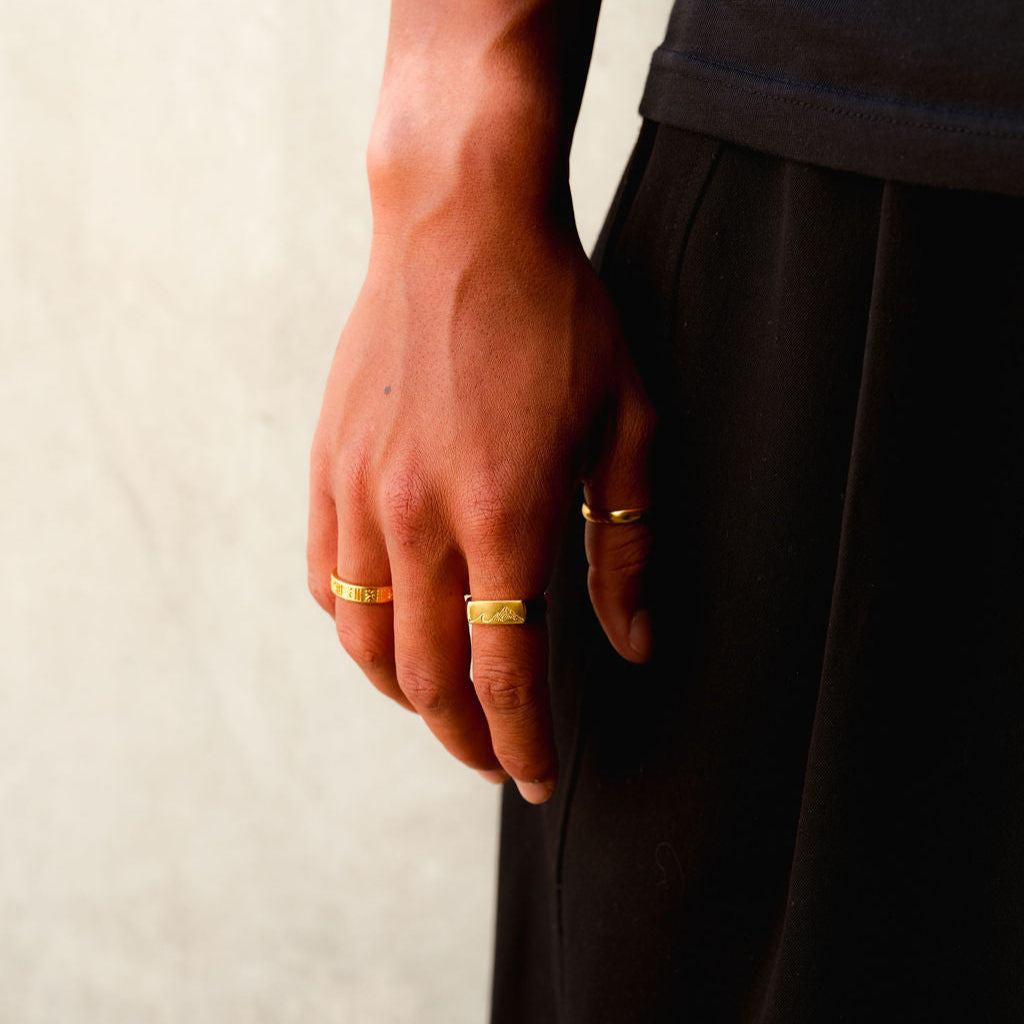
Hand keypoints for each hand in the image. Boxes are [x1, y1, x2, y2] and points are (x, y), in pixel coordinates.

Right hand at [307, 1, 652, 802]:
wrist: (461, 226)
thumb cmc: (558, 318)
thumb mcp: (627, 427)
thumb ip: (627, 549)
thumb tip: (635, 644)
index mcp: (504, 516)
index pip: (504, 675)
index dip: (524, 743)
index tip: (540, 777)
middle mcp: (418, 519)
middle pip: (427, 677)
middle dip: (465, 738)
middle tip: (495, 758)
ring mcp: (361, 495)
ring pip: (364, 642)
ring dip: (405, 694)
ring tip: (443, 709)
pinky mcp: (328, 469)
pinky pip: (326, 581)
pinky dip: (355, 628)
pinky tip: (388, 631)